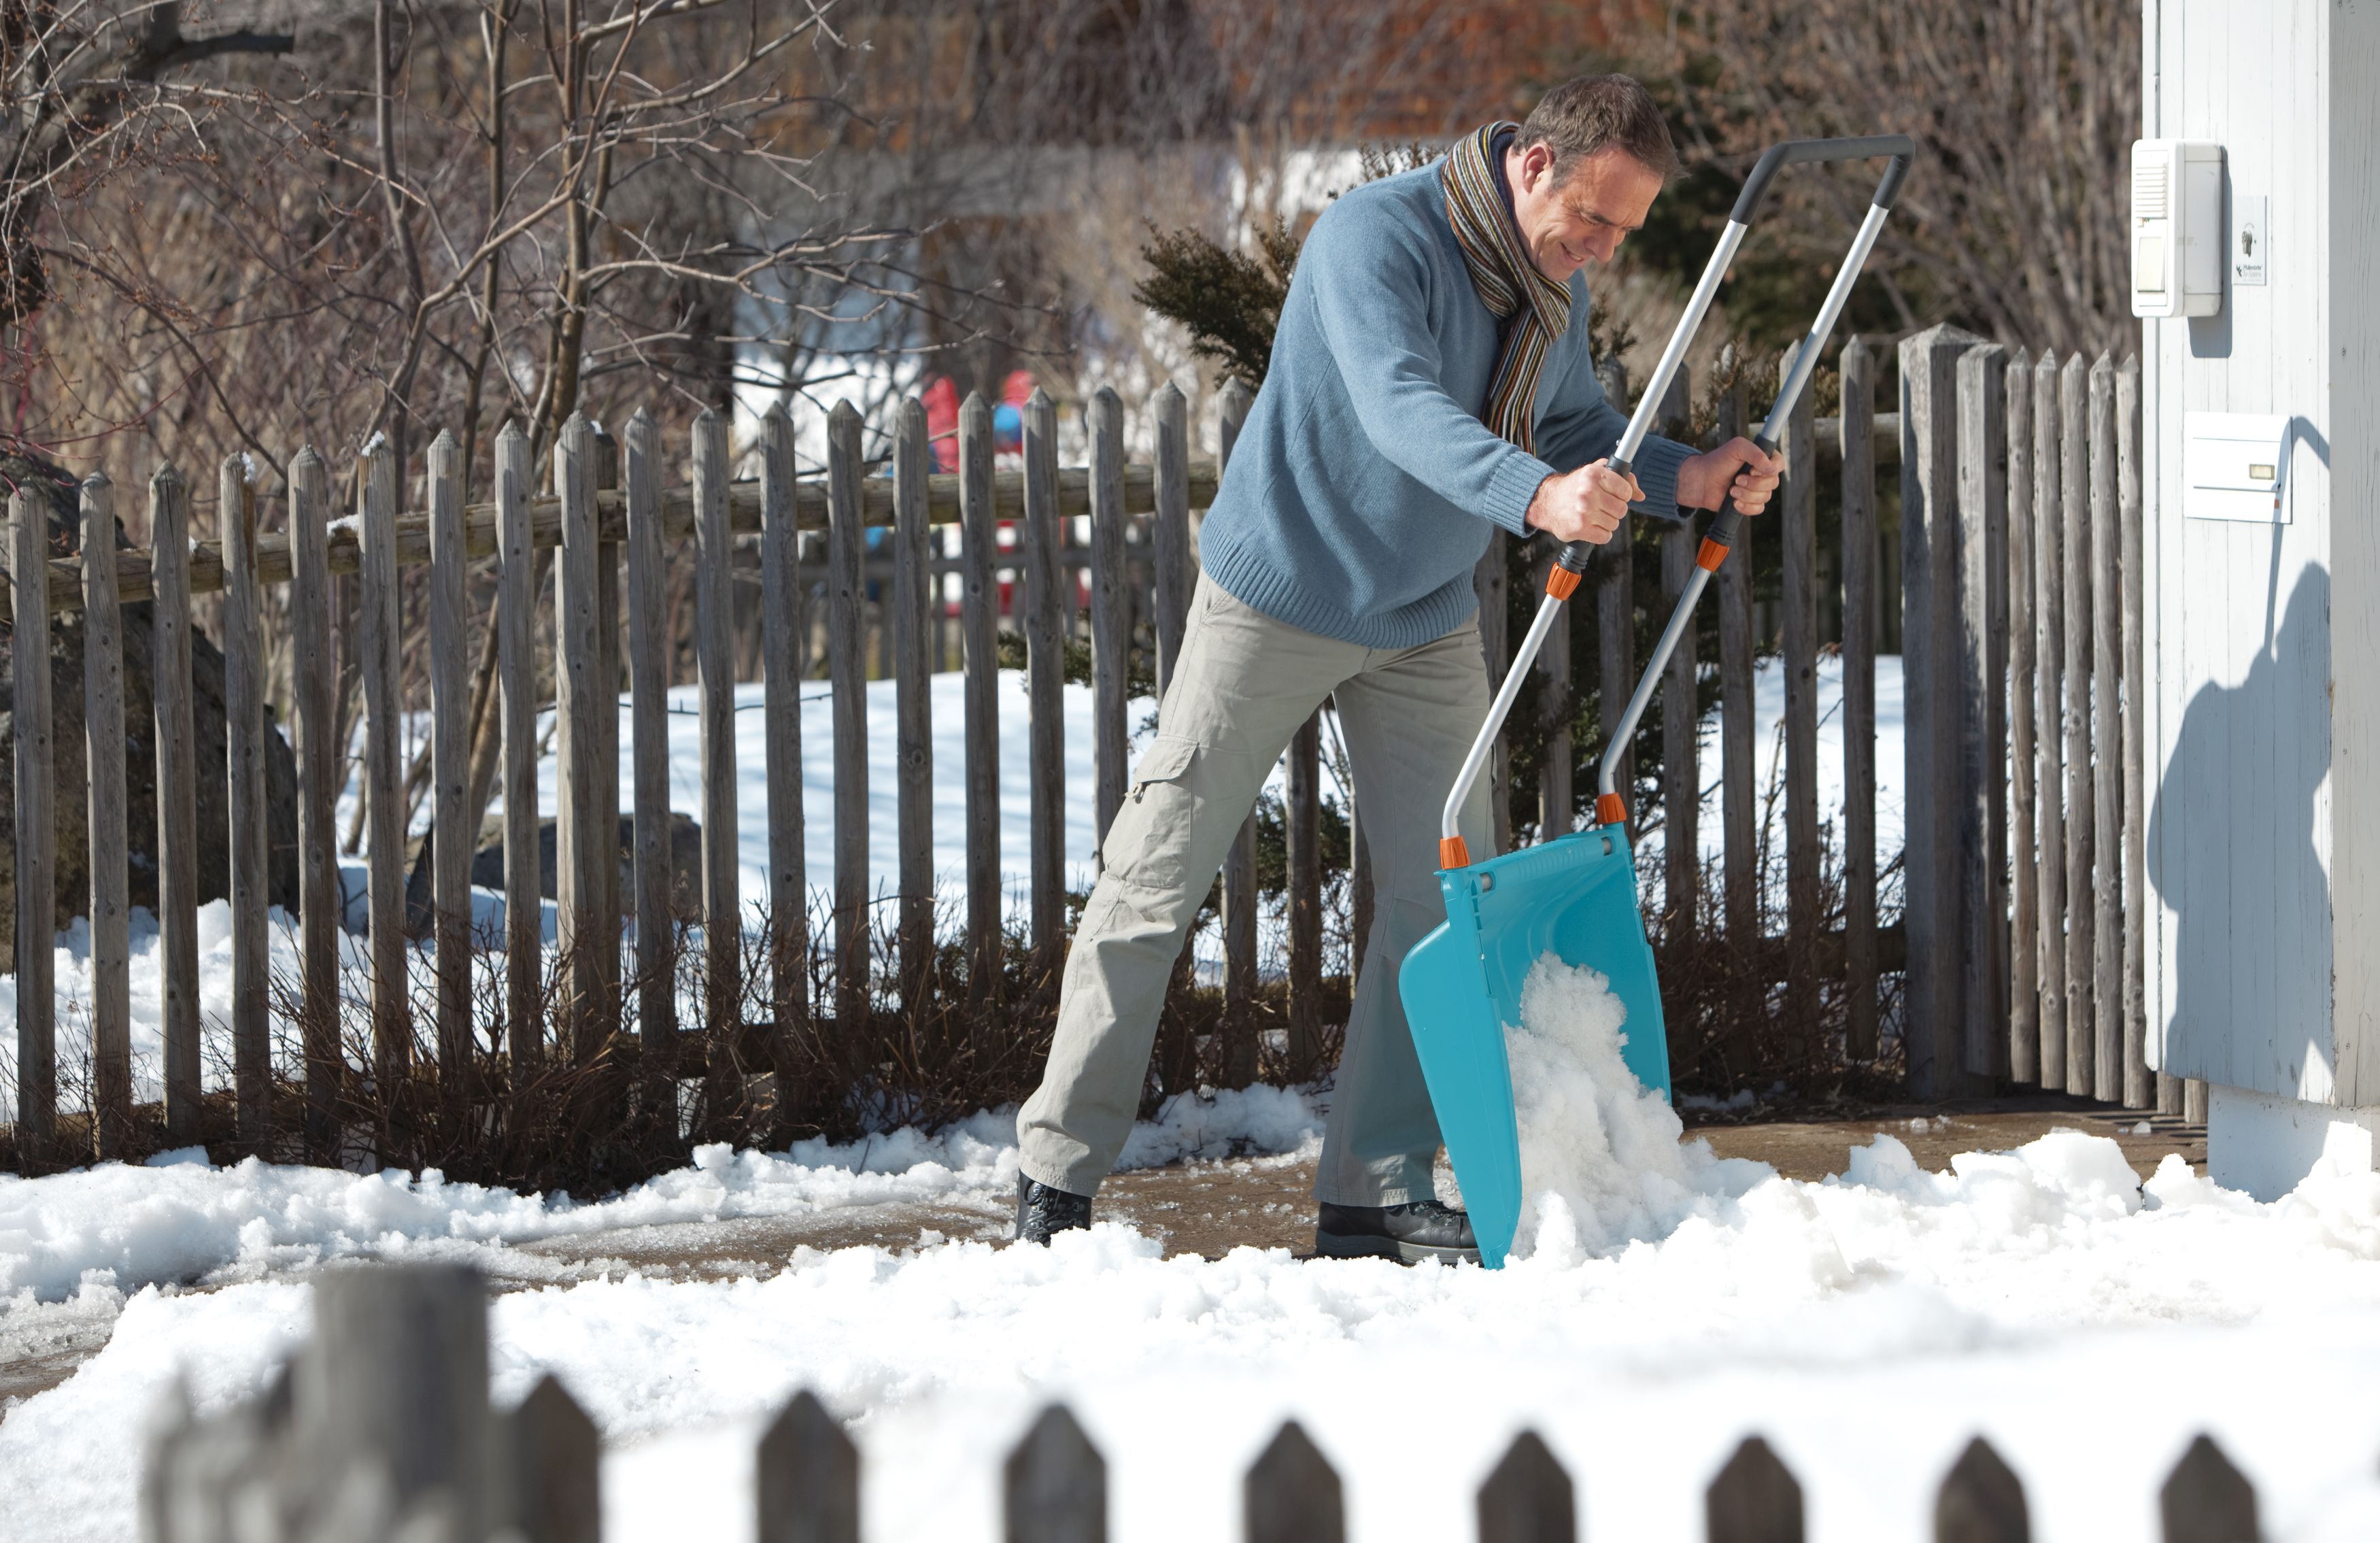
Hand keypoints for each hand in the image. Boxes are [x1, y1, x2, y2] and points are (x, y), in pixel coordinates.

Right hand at [1524, 458, 1642, 545]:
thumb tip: (1640, 496)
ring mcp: (1583, 512)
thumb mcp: (1597, 473)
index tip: (1613, 495)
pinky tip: (1590, 526)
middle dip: (1614, 510)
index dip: (1623, 495)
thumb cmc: (1576, 486)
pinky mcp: (1579, 529)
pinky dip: (1600, 534)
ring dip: (1607, 522)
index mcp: (1593, 474)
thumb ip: (1623, 479)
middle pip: (1622, 509)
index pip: (1626, 491)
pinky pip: (1605, 537)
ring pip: (1614, 524)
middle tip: (1602, 506)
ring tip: (1593, 515)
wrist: (1547, 502)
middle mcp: (1588, 492)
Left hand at [1677, 437, 1783, 514]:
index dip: (1770, 469)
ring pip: (1766, 497)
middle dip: (1753, 483)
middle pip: (1773, 483)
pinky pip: (1758, 509)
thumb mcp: (1737, 448)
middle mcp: (1762, 474)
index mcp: (1762, 458)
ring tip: (1731, 490)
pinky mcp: (1750, 503)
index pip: (1779, 464)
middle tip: (1736, 479)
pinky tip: (1734, 502)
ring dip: (1746, 494)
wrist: (1702, 481)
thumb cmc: (1718, 461)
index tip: (1751, 469)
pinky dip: (1746, 506)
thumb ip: (1756, 453)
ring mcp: (1757, 489)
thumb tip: (1772, 469)